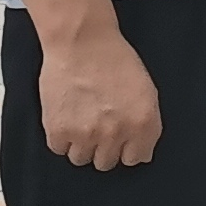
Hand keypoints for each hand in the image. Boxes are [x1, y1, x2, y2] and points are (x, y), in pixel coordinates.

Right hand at [39, 16, 162, 168]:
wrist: (82, 43)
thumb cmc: (114, 60)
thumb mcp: (146, 91)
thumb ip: (146, 124)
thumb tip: (140, 152)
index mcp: (143, 123)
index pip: (137, 158)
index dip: (127, 148)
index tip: (121, 140)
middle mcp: (116, 132)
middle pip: (107, 162)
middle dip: (104, 147)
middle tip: (98, 126)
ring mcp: (86, 134)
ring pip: (82, 159)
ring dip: (81, 144)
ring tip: (81, 121)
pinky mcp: (59, 130)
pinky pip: (59, 149)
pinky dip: (61, 138)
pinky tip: (66, 118)